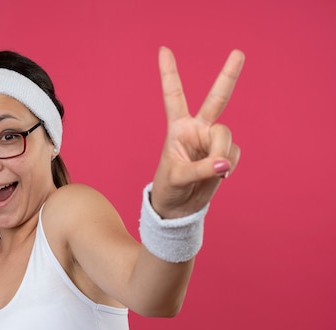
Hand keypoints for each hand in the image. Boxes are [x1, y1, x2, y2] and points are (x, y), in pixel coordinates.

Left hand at [151, 46, 244, 217]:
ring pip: (226, 136)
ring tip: (213, 172)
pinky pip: (233, 154)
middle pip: (217, 98)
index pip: (174, 96)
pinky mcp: (225, 153)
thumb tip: (225, 163)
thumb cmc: (169, 188)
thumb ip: (202, 169)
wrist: (179, 207)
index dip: (169, 73)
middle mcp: (197, 129)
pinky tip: (220, 174)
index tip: (163, 50)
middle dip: (229, 75)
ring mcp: (212, 140)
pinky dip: (228, 165)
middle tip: (239, 52)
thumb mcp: (177, 178)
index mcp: (178, 128)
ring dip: (220, 154)